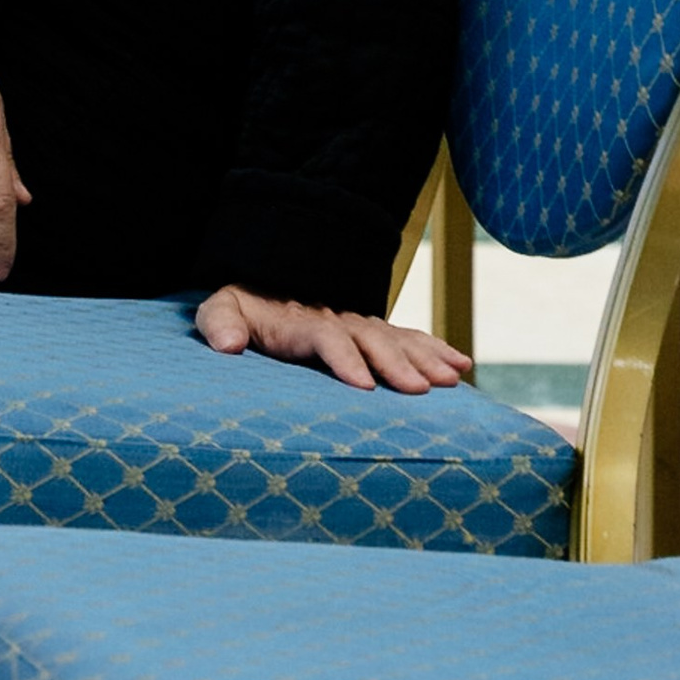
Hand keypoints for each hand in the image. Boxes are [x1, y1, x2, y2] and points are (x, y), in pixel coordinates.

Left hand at [194, 286, 472, 391]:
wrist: (261, 290)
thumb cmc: (239, 312)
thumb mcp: (218, 310)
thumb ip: (219, 323)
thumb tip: (229, 345)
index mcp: (299, 320)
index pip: (325, 335)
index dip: (344, 358)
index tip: (364, 384)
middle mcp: (336, 318)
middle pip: (370, 337)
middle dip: (395, 362)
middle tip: (419, 389)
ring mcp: (358, 323)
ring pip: (396, 337)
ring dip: (424, 357)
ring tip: (451, 379)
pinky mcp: (372, 332)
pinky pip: (409, 337)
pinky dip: (436, 349)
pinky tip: (461, 366)